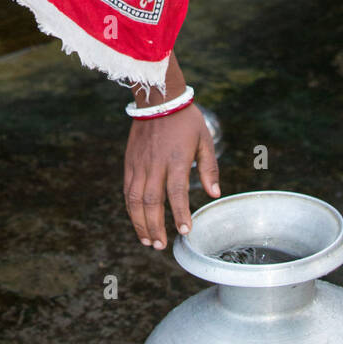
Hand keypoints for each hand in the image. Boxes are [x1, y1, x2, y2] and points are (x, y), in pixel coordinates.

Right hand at [123, 104, 220, 249]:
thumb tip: (214, 193)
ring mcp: (140, 163)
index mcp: (177, 159)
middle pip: (152, 201)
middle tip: (161, 245)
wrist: (158, 98)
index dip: (180, 213)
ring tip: (148, 241)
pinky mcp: (130, 162)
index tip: (184, 231)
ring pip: (135, 199)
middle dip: (155, 226)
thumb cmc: (185, 120)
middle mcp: (155, 163)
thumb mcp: (204, 139)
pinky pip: (128, 189)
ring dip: (140, 222)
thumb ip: (210, 167)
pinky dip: (131, 208)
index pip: (177, 192)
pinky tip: (136, 220)